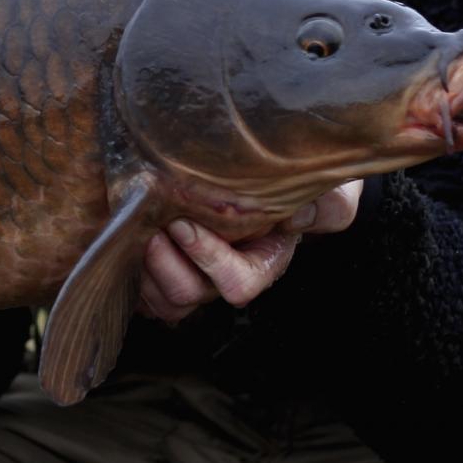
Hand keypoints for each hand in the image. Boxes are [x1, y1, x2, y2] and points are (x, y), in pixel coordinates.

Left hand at [137, 179, 362, 323]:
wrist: (266, 164)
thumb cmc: (302, 179)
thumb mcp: (333, 190)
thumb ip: (328, 206)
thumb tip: (295, 218)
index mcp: (264, 262)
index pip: (237, 284)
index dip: (208, 261)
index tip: (184, 223)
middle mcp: (226, 273)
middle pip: (190, 295)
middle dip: (167, 266)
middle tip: (155, 227)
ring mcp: (195, 271)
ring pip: (163, 299)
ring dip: (146, 270)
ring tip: (138, 230)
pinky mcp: (168, 261)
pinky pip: (144, 289)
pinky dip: (132, 270)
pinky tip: (129, 236)